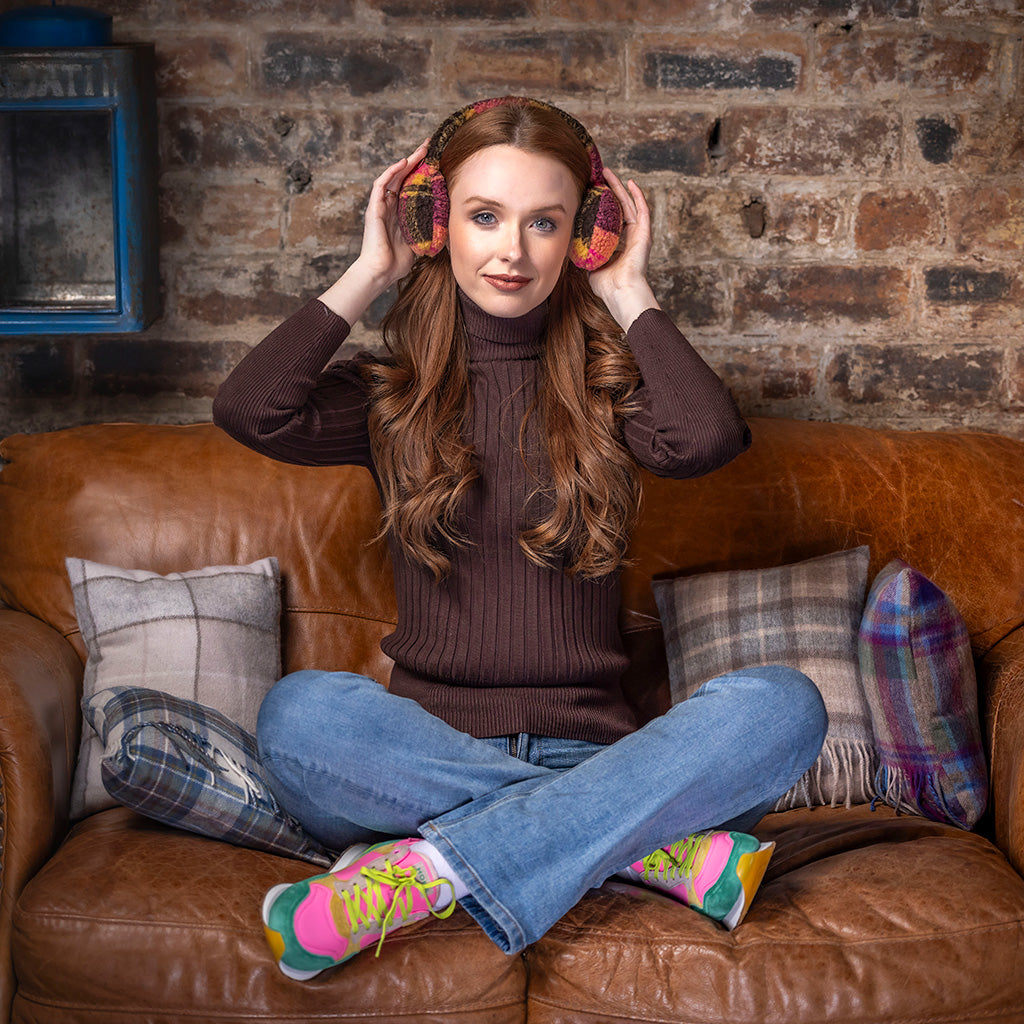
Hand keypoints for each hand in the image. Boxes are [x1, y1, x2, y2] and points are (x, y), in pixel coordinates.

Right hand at [355, 139, 430, 288]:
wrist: (380, 272)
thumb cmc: (398, 263)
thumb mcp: (420, 242)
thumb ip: (429, 231)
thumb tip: (449, 228)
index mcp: (400, 214)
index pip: (412, 187)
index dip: (422, 174)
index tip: (436, 162)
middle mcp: (390, 206)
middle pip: (403, 177)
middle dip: (416, 161)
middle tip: (429, 147)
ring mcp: (381, 206)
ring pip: (393, 176)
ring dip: (406, 162)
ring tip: (421, 150)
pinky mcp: (374, 209)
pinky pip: (381, 185)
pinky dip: (391, 172)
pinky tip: (403, 162)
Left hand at [587, 169, 660, 329]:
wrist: (621, 293)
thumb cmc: (607, 286)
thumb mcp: (590, 266)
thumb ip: (583, 254)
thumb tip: (567, 244)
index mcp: (617, 245)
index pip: (608, 219)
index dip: (600, 204)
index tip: (589, 192)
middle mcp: (629, 237)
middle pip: (618, 207)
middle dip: (608, 190)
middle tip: (597, 176)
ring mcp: (638, 235)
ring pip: (628, 204)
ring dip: (619, 188)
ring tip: (608, 174)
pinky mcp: (645, 234)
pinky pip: (643, 210)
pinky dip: (637, 196)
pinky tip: (630, 183)